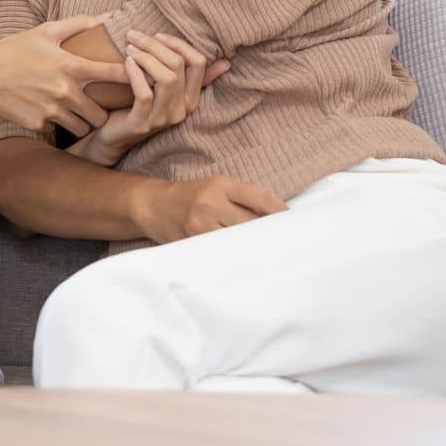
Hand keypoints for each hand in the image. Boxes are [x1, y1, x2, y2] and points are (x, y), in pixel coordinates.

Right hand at [0, 14, 130, 137]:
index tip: (136, 79)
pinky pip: (57, 130)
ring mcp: (51, 111)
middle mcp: (64, 91)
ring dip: (82, 122)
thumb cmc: (11, 51)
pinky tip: (48, 114)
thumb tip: (105, 16)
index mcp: (69, 65)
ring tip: (77, 115)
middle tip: (98, 107)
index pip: (114, 74)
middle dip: (102, 112)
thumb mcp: (43, 32)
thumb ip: (77, 24)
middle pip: (101, 114)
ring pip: (82, 127)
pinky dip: (56, 124)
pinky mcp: (38, 124)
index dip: (131, 77)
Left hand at [74, 31, 229, 165]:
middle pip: (179, 66)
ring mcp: (163, 119)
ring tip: (129, 48)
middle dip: (155, 46)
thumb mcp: (162, 88)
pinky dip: (136, 74)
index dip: (179, 44)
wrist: (112, 136)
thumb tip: (225, 63)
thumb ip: (185, 74)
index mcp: (191, 98)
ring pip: (166, 79)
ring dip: (146, 58)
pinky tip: (126, 62)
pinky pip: (145, 94)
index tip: (157, 35)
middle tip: (133, 36)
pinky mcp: (142, 125)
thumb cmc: (136, 104)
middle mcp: (182, 110)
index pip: (198, 63)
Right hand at [130, 176, 288, 243]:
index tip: (293, 222)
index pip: (260, 199)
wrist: (153, 206)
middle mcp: (211, 203)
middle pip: (252, 223)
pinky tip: (244, 261)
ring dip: (254, 248)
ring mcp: (201, 225)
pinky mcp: (192, 243)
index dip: (280, 212)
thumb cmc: (190, 196)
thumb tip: (276, 218)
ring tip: (269, 256)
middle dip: (268, 234)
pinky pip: (221, 252)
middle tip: (286, 245)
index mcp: (221, 185)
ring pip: (238, 241)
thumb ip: (242, 198)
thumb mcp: (215, 187)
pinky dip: (235, 256)